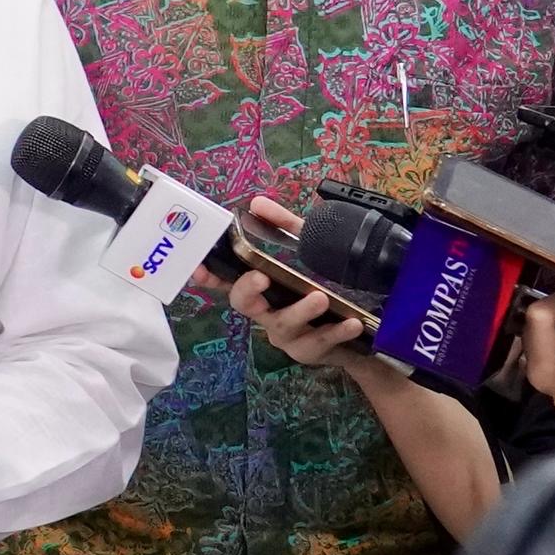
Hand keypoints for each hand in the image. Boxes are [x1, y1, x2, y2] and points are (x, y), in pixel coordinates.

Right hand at [218, 195, 381, 375]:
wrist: (354, 336)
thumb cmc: (319, 288)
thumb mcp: (305, 252)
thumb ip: (283, 226)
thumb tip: (257, 203)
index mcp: (261, 289)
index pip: (227, 281)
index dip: (210, 276)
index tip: (199, 268)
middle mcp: (266, 312)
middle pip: (245, 304)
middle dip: (248, 290)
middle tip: (261, 277)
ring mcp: (286, 334)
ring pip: (283, 325)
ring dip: (300, 311)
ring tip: (320, 297)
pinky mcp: (310, 350)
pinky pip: (320, 342)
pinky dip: (336, 331)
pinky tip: (351, 322)